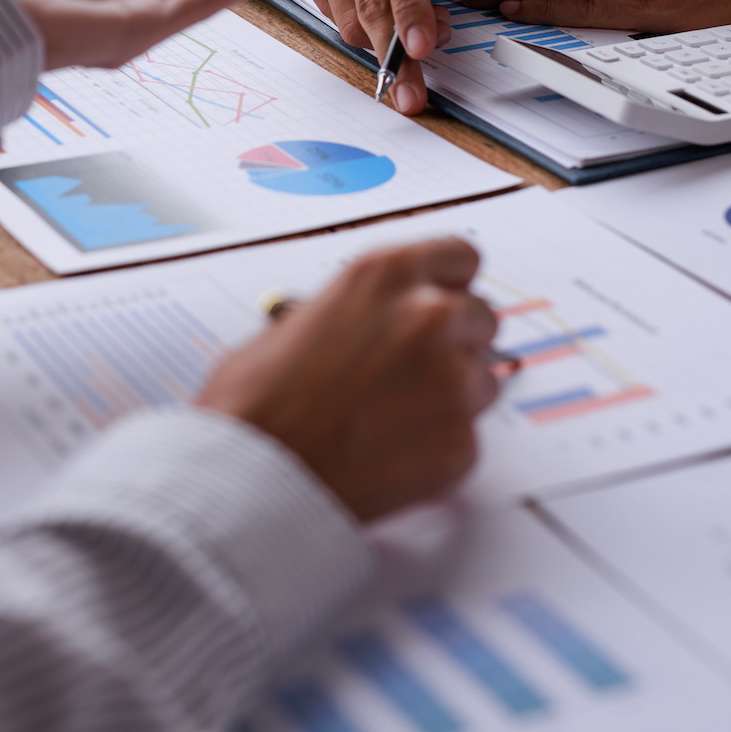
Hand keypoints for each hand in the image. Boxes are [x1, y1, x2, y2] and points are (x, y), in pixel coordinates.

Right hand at [196, 238, 498, 521]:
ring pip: (482, 380)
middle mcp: (428, 316)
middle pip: (481, 316)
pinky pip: (468, 439)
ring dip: (451, 397)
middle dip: (455, 342)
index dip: (451, 282)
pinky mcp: (460, 442)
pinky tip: (391, 455)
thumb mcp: (300, 317)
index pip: (461, 256)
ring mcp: (450, 380)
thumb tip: (377, 320)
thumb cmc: (255, 401)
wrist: (248, 475)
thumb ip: (359, 310)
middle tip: (413, 371)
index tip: (448, 297)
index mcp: (385, 274)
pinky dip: (439, 449)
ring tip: (393, 419)